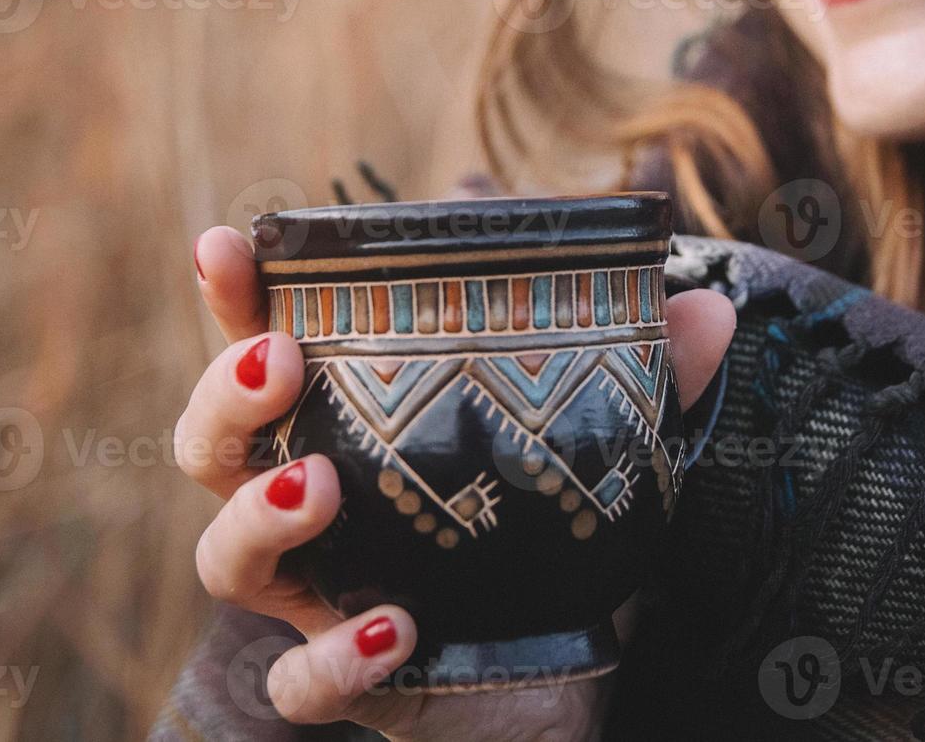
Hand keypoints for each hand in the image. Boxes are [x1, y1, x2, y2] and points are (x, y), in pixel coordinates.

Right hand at [178, 226, 735, 739]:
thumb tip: (710, 308)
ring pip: (225, 558)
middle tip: (279, 361)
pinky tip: (399, 624)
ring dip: (261, 515)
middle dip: (227, 396)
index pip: (268, 351)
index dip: (235, 298)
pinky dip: (337, 656)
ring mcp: (317, 596)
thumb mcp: (595, 452)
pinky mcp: (347, 682)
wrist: (559, 680)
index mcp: (350, 428)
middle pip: (214, 448)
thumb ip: (643, 381)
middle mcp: (311, 507)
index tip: (227, 244)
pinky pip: (301, 682)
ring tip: (325, 484)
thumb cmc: (546, 542)